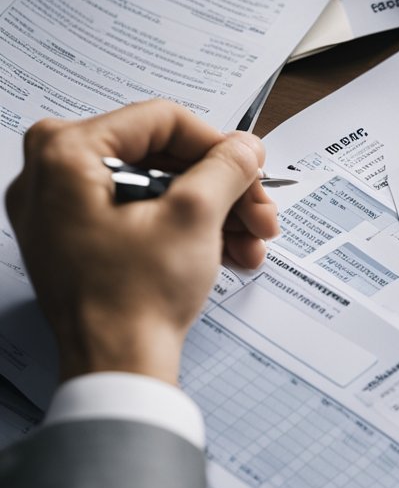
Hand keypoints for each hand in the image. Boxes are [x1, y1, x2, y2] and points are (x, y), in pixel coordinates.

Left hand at [5, 101, 278, 384]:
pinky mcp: (75, 238)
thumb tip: (245, 146)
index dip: (218, 146)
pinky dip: (183, 228)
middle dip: (221, 188)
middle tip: (258, 212)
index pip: (160, 121)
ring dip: (212, 211)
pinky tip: (224, 250)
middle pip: (160, 156)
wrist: (116, 366)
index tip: (249, 169)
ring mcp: (60, 210)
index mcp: (66, 154)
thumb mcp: (195, 216)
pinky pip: (138, 213)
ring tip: (249, 242)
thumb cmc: (133, 301)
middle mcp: (50, 176)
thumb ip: (227, 167)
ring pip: (154, 187)